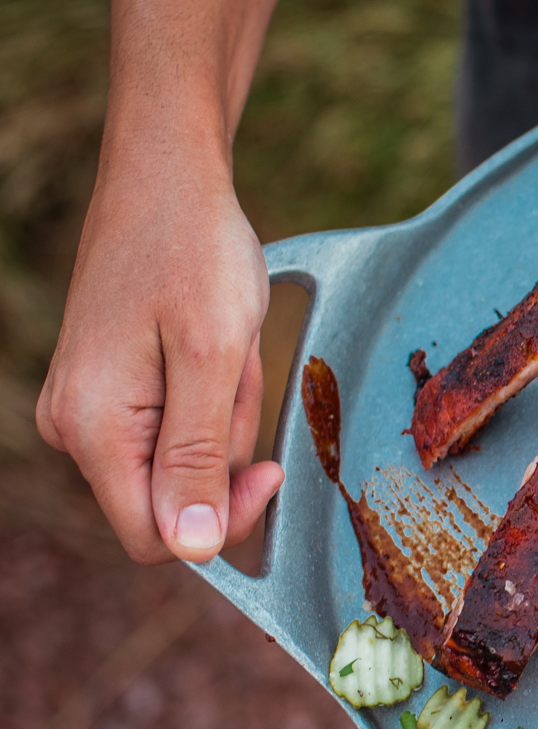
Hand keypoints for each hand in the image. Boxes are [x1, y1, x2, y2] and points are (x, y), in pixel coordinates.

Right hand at [36, 136, 282, 563]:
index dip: (222, 519)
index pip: (157, 537)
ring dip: (226, 413)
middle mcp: (74, 428)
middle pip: (175, 497)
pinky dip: (214, 393)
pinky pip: (180, 422)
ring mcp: (89, 408)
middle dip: (227, 446)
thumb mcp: (213, 357)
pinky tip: (214, 344)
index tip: (272, 466)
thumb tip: (188, 548)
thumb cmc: (195, 254)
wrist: (169, 179)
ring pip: (185, 458)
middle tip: (237, 371)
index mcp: (91, 429)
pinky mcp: (111, 389)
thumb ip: (199, 458)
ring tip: (225, 346)